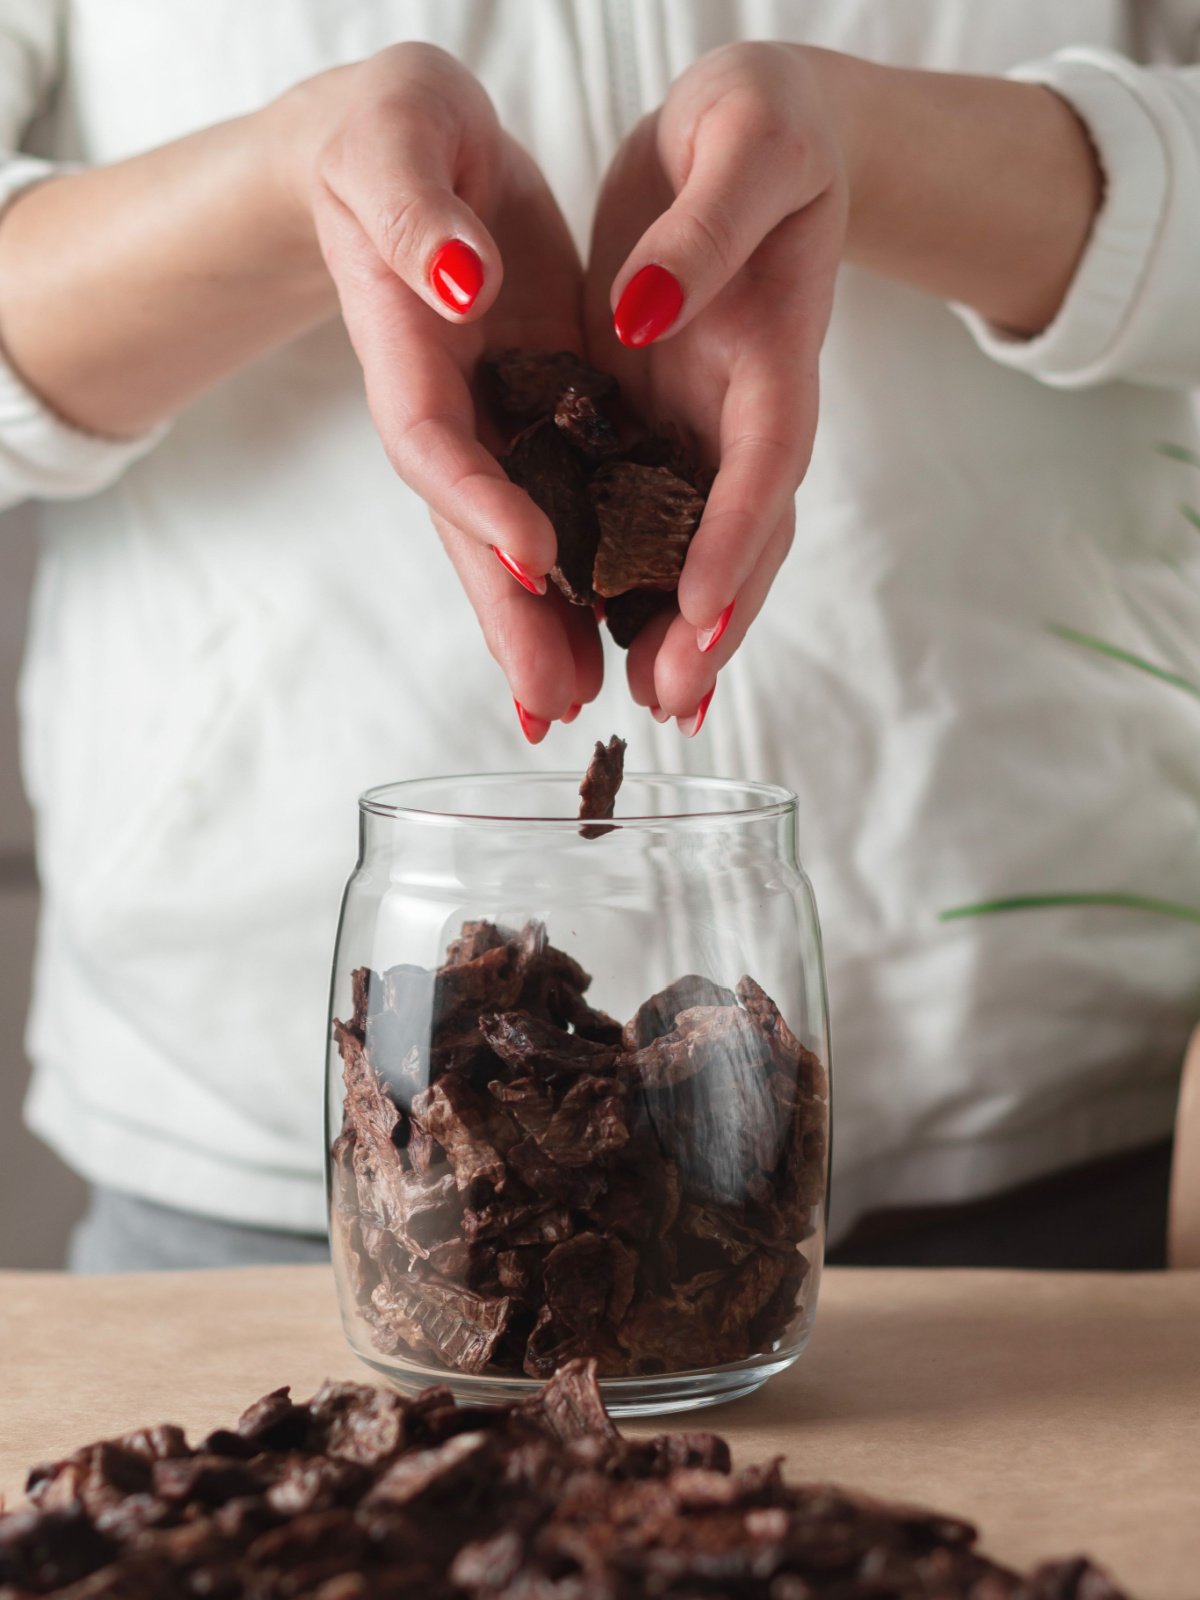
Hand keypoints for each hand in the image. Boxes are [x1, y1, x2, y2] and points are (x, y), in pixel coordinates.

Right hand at [296, 45, 601, 736]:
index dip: (477, 500)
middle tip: (550, 702)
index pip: (432, 439)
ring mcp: (490, 422)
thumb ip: (413, 212)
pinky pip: (559, 506)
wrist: (413, 152)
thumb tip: (454, 281)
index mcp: (404, 344)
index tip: (532, 552)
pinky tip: (609, 633)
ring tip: (580, 702)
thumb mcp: (396, 137)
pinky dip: (579, 573)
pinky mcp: (533, 417)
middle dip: (509, 617)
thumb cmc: (392, 132)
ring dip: (543, 625)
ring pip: (515, 538)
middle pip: (471, 526)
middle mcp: (445, 406)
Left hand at [584, 44, 849, 732]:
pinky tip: (614, 639)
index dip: (734, 535)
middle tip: (674, 701)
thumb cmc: (759, 120)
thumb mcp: (741, 140)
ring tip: (651, 702)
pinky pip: (651, 517)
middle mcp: (744, 407)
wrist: (746, 132)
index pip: (761, 457)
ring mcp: (704, 423)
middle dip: (712, 620)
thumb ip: (704, 231)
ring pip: (698, 544)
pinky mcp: (661, 421)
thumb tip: (648, 316)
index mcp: (772, 346)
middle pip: (740, 531)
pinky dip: (640, 584)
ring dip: (680, 627)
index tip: (699, 605)